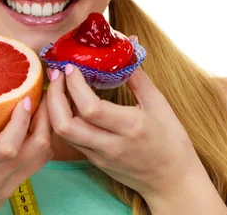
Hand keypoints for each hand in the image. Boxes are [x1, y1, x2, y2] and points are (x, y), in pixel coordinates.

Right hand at [0, 79, 53, 214]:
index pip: (9, 144)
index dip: (22, 120)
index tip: (25, 96)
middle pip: (37, 148)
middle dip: (45, 118)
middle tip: (42, 91)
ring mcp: (4, 186)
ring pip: (41, 157)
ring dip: (45, 130)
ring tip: (41, 106)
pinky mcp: (9, 192)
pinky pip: (35, 166)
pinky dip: (39, 145)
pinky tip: (32, 128)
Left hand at [45, 49, 204, 200]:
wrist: (173, 182)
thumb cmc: (171, 140)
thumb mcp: (159, 104)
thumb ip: (138, 76)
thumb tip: (128, 44)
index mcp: (130, 127)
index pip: (90, 107)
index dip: (74, 85)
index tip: (71, 67)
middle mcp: (110, 144)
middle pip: (65, 124)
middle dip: (54, 96)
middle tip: (56, 74)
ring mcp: (99, 156)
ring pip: (62, 133)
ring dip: (53, 107)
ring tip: (57, 86)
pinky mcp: (94, 161)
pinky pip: (70, 139)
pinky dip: (61, 118)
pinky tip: (65, 103)